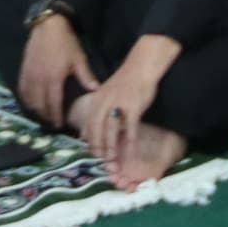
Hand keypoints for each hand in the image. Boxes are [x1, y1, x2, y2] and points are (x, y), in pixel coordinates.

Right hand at [13, 8, 91, 123]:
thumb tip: (96, 91)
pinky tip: (31, 103)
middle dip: (46, 116)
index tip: (60, 125)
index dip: (56, 116)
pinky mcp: (23, 70)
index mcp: (54, 79)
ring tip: (43, 115)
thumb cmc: (65, 42)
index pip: (54, 104)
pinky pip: (22, 89)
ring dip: (36, 109)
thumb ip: (86, 76)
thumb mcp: (79, 58)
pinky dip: (26, 99)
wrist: (47, 26)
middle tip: (53, 123)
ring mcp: (29, 75)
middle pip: (40, 105)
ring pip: (30, 99)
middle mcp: (39, 80)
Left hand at [72, 63, 157, 179]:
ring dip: (111, 146)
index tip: (92, 153)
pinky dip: (129, 141)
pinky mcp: (134, 106)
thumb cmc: (124, 83)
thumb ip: (99, 112)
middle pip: (97, 127)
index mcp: (97, 99)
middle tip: (101, 160)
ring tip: (112, 159)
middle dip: (98, 146)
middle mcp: (105, 101)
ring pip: (111, 129)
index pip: (89, 122)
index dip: (90, 140)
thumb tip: (87, 133)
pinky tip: (130, 152)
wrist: (141, 67)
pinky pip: (130, 127)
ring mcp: (119, 103)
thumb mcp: (106, 95)